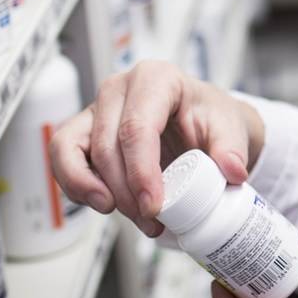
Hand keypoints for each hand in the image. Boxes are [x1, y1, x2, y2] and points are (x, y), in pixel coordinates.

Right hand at [50, 60, 265, 236]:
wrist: (203, 124)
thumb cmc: (212, 118)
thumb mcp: (230, 128)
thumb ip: (233, 149)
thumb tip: (232, 171)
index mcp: (156, 78)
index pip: (137, 127)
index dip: (141, 171)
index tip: (154, 204)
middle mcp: (119, 88)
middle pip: (106, 143)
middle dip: (124, 189)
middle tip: (151, 218)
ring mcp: (96, 109)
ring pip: (70, 148)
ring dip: (90, 188)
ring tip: (120, 213)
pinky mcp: (83, 132)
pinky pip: (63, 159)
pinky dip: (75, 185)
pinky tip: (102, 204)